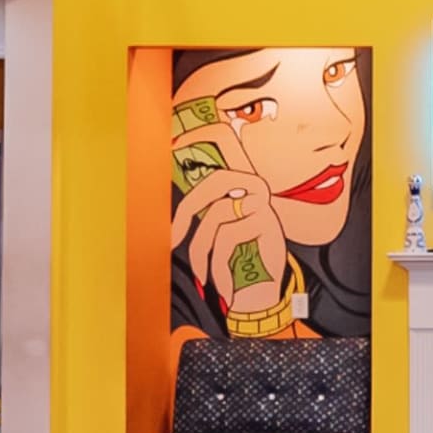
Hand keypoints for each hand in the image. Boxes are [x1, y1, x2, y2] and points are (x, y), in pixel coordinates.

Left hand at [173, 123, 292, 321]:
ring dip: (202, 255)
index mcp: (243, 182)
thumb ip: (204, 213)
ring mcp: (264, 203)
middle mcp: (256, 186)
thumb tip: (163, 207)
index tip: (173, 145)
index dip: (199, 137)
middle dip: (186, 213)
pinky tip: (221, 286)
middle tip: (172, 241)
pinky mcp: (268, 223)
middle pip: (213, 184)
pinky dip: (218, 268)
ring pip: (215, 219)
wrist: (266, 295)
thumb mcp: (220, 233)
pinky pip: (228, 239)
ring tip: (203, 277)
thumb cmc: (238, 262)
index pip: (221, 150)